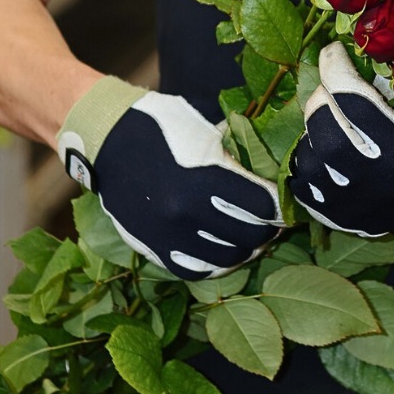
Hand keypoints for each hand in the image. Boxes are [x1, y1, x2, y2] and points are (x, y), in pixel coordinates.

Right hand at [58, 77, 281, 278]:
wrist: (106, 138)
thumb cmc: (160, 123)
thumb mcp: (204, 130)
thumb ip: (235, 154)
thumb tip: (268, 171)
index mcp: (204, 177)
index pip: (262, 205)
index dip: (281, 205)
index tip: (287, 200)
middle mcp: (186, 214)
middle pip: (249, 235)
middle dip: (268, 228)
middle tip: (274, 219)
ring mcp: (169, 235)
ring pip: (226, 258)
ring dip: (246, 248)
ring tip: (253, 236)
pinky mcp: (153, 248)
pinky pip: (195, 270)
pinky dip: (217, 264)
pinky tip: (226, 250)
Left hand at [289, 42, 393, 251]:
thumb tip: (361, 55)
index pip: (350, 96)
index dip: (335, 66)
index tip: (334, 53)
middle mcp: (370, 177)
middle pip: (322, 122)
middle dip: (323, 96)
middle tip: (334, 89)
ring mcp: (349, 202)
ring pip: (306, 154)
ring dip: (313, 130)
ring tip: (331, 122)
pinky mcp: (336, 217)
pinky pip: (302, 184)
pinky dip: (308, 160)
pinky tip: (322, 149)